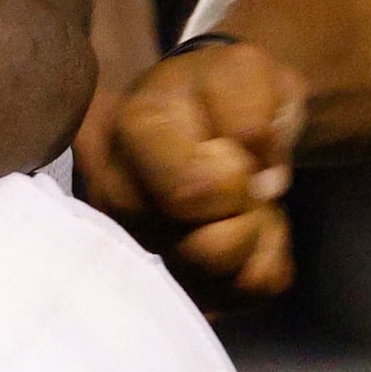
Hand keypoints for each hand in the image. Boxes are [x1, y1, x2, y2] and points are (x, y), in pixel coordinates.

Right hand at [94, 38, 306, 305]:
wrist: (203, 112)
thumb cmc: (218, 91)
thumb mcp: (245, 71)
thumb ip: (251, 108)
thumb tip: (260, 180)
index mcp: (126, 133)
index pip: (192, 195)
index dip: (238, 178)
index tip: (233, 150)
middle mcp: (110, 196)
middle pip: (203, 252)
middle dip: (248, 215)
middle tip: (243, 179)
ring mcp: (128, 243)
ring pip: (218, 282)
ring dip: (255, 242)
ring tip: (243, 203)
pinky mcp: (156, 278)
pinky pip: (234, 300)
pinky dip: (256, 266)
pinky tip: (239, 228)